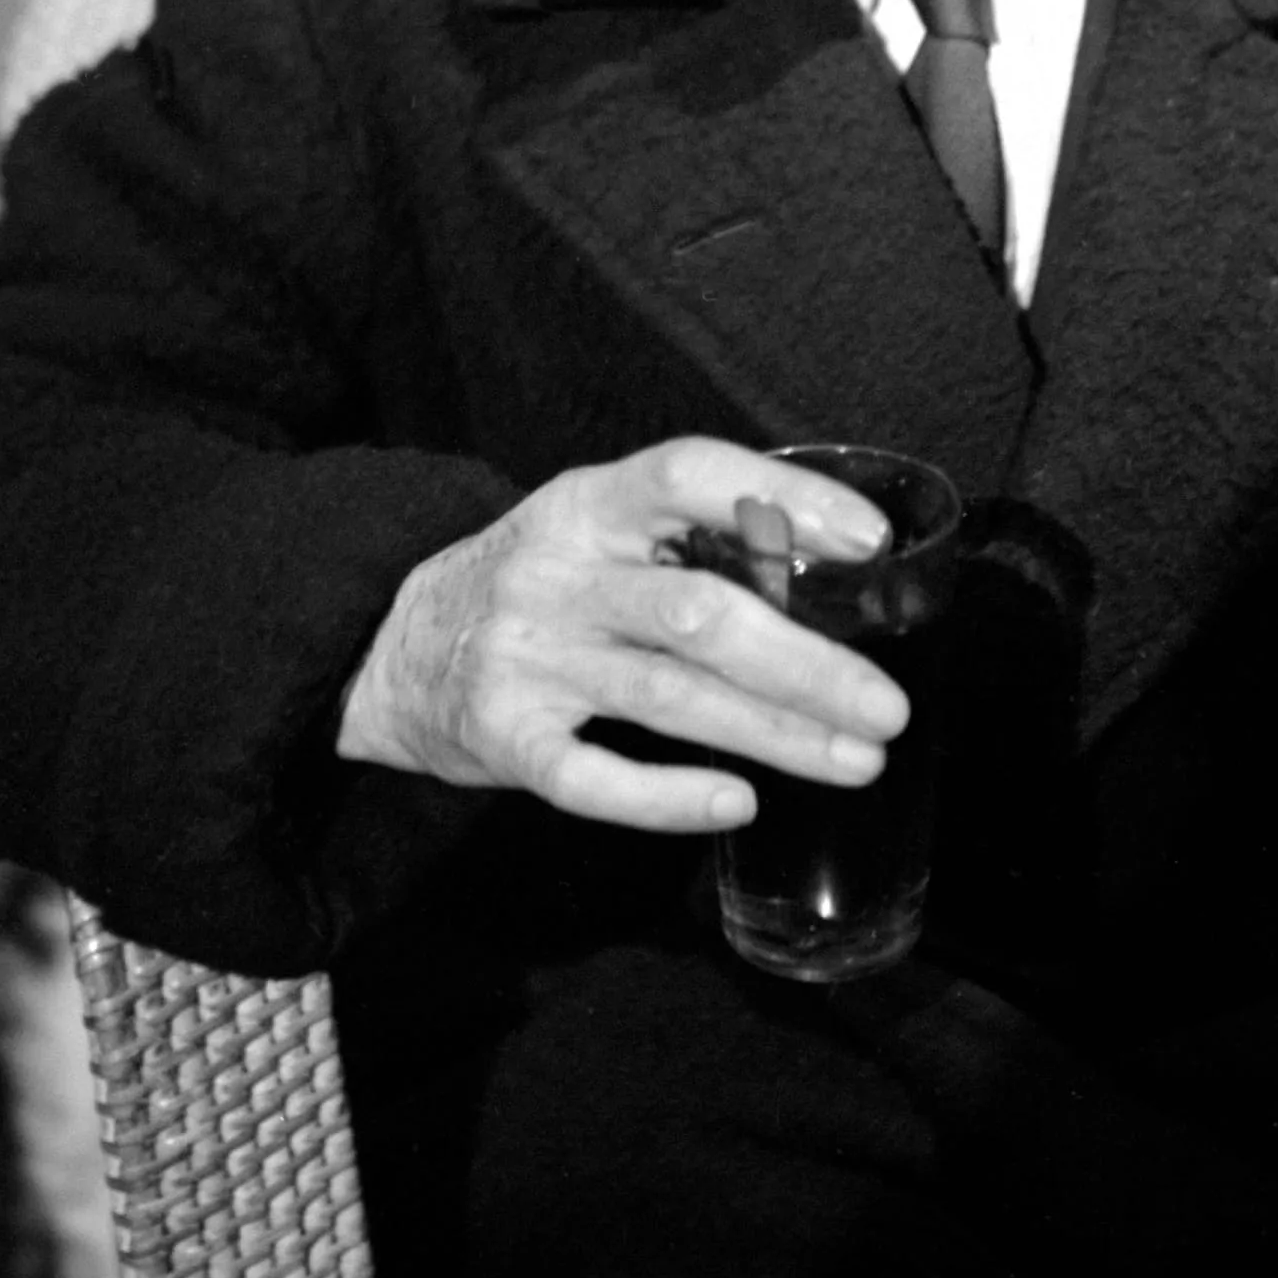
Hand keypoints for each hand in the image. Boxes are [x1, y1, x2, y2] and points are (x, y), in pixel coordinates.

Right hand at [336, 437, 906, 831]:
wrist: (388, 646)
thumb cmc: (536, 583)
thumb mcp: (593, 527)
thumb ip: (686, 536)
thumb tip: (832, 562)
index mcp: (590, 502)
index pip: (690, 475)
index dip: (786, 499)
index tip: (870, 542)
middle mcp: (557, 572)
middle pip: (700, 612)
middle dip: (809, 664)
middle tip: (889, 706)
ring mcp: (527, 657)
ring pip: (669, 697)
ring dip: (778, 734)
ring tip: (859, 760)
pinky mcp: (503, 739)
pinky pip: (595, 780)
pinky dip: (671, 796)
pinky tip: (741, 802)